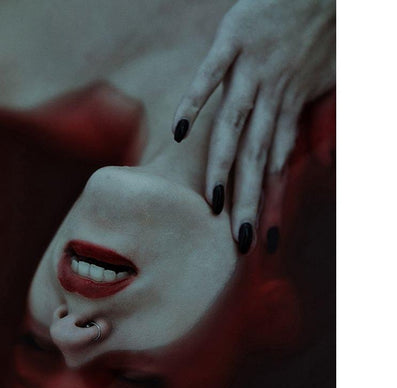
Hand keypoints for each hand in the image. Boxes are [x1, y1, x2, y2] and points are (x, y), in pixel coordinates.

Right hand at [172, 0, 334, 253]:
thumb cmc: (325, 28)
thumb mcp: (323, 79)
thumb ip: (299, 115)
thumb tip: (289, 152)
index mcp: (292, 105)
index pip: (279, 165)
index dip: (273, 204)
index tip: (267, 240)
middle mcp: (274, 93)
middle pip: (257, 156)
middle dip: (249, 200)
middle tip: (241, 240)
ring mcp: (253, 67)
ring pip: (234, 125)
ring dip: (224, 165)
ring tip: (213, 202)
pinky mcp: (234, 37)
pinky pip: (211, 73)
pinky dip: (195, 101)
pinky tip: (179, 132)